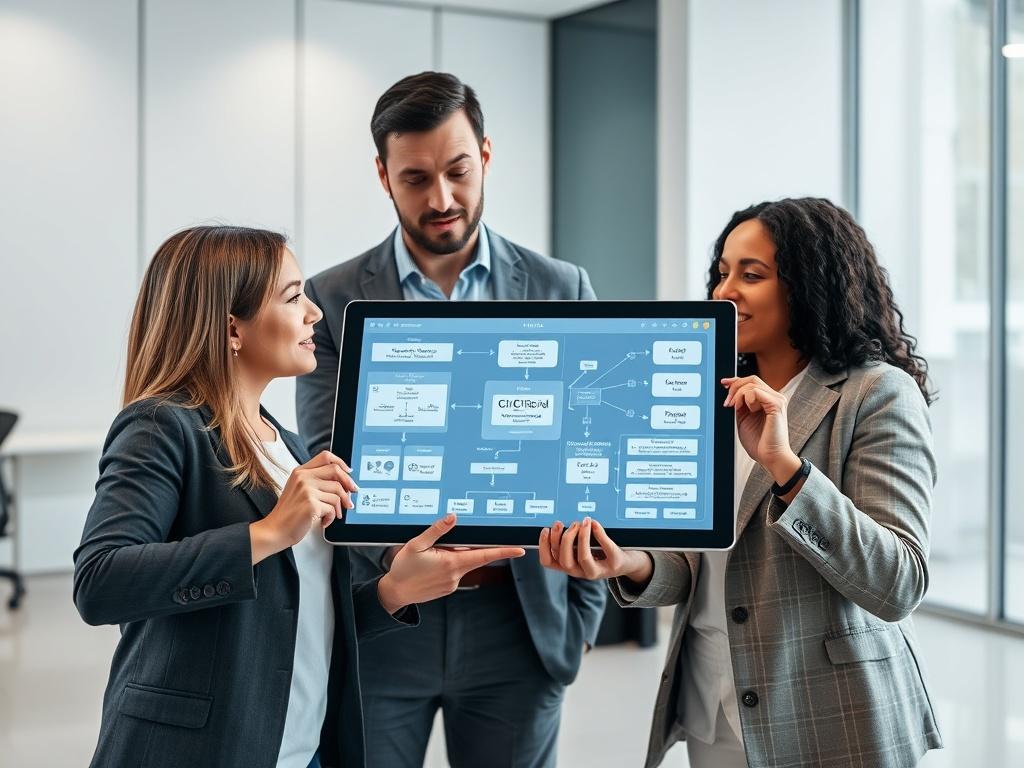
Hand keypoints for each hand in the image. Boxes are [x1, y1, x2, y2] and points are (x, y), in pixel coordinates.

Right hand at [250, 451, 356, 563]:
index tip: (349, 471)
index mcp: (300, 471)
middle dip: (349, 483)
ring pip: (337, 492)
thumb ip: (316, 481)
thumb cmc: (289, 513)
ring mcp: (306, 490)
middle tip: (353, 493)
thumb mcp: (299, 490)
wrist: (275, 530)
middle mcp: (303, 478)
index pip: (325, 456)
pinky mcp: (311, 504)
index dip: (341, 462)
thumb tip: (344, 481)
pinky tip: (324, 521)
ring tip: (334, 514)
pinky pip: (332, 508)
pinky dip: (331, 517)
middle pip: (336, 471)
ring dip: (339, 507)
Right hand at [376, 515, 525, 613]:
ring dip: (451, 556)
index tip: (519, 550)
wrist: (395, 593)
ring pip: (461, 564)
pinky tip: (429, 566)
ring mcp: (452, 584)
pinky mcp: (447, 588)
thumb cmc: (404, 568)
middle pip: (471, 556)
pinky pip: (453, 572)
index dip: (504, 552)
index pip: (484, 555)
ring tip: (428, 557)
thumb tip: (453, 517)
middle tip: (442, 547)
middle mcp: (455, 575)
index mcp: (451, 562)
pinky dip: (447, 565)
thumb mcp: (416, 544)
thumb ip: (437, 530)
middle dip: (464, 548)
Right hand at [538, 518, 651, 585]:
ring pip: (583, 557)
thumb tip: (557, 522)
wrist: (627, 563)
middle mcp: (580, 572)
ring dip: (581, 537)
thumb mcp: (581, 548)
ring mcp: (598, 571)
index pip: (548, 562)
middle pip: (564, 560)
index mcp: (569, 566)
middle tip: (570, 523)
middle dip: (564, 539)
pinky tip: (595, 523)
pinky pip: (606, 549)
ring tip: (583, 522)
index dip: (544, 546)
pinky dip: (599, 533)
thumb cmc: (600, 552)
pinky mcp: (614, 564)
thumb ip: (569, 541)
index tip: (546, 529)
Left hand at [721, 375, 800, 479]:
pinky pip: (756, 392)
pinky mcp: (776, 405)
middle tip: (727, 402)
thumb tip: (731, 394)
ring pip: (752, 383)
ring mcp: (777, 400)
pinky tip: (744, 408)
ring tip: (734, 408)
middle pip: (752, 379)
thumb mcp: (743, 419)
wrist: (770, 457)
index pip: (751, 382)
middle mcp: (774, 398)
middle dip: (735, 387)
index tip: (723, 383)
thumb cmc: (759, 443)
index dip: (736, 380)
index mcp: (766, 400)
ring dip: (738, 394)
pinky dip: (746, 397)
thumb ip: (740, 405)